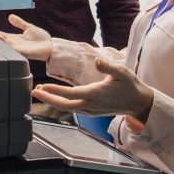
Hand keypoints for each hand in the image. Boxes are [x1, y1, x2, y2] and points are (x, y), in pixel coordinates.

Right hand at [0, 14, 52, 61]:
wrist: (51, 46)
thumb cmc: (41, 39)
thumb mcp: (28, 28)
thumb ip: (19, 23)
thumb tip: (9, 16)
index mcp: (13, 38)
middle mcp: (13, 43)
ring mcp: (17, 48)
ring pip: (3, 43)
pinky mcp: (24, 52)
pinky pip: (13, 48)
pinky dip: (7, 44)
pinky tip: (1, 38)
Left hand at [31, 58, 153, 120]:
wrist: (138, 102)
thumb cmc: (130, 85)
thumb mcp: (122, 72)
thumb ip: (108, 67)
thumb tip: (97, 61)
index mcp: (95, 94)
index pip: (71, 94)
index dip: (55, 91)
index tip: (43, 87)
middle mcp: (91, 105)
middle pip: (64, 105)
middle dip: (48, 99)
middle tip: (34, 92)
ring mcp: (91, 110)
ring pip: (68, 108)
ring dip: (53, 101)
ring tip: (41, 92)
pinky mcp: (92, 111)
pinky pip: (73, 109)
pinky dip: (62, 103)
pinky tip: (56, 97)